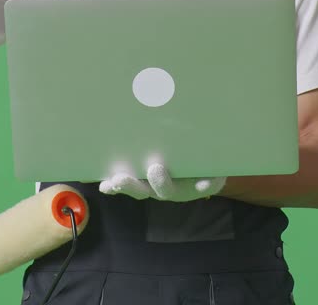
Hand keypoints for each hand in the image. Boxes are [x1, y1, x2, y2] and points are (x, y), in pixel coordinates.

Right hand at [99, 158, 225, 202]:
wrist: (212, 165)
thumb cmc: (177, 158)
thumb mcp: (157, 151)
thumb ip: (140, 146)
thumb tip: (114, 125)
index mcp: (150, 183)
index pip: (129, 186)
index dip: (116, 187)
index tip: (105, 184)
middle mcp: (164, 189)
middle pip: (144, 191)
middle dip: (131, 186)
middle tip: (119, 178)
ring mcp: (184, 189)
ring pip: (168, 191)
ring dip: (161, 183)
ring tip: (155, 169)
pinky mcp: (207, 184)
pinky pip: (206, 186)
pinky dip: (203, 185)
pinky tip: (202, 183)